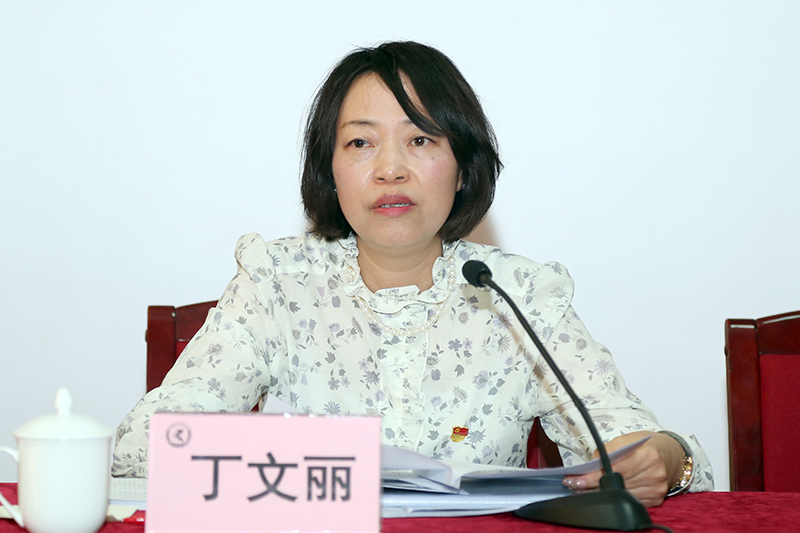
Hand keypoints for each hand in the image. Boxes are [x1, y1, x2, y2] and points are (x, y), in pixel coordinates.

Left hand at [561, 430, 684, 506]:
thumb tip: (590, 465)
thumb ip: (608, 450)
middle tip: (573, 484)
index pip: (614, 469)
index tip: (576, 480)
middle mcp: (654, 474)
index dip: (593, 476)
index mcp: (648, 456)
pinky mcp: (656, 499)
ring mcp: (656, 489)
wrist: (672, 455)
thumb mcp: (627, 439)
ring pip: (620, 496)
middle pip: (616, 485)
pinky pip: (629, 501)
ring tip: (583, 488)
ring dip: (600, 493)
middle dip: (591, 486)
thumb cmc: (647, 445)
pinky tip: (603, 493)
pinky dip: (615, 497)